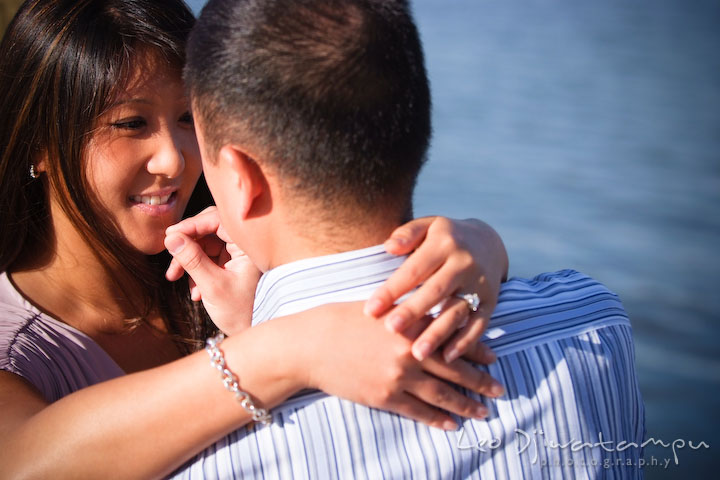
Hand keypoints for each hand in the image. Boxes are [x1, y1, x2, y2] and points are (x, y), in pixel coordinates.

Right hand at [164, 207, 260, 333]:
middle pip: (209, 230)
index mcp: (248, 246)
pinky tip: (195, 292)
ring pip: (205, 245)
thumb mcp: (212, 286)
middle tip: (170, 254)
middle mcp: (244, 246)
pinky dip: (197, 271)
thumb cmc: (240, 312)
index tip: (170, 235)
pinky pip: (208, 259)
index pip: (218, 220)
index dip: (192, 224)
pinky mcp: (231, 266)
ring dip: (188, 261)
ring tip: (175, 278)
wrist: (254, 332)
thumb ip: (191, 260)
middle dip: (187, 244)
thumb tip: (170, 238)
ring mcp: (237, 256)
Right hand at [295, 302, 504, 429]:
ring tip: (484, 411)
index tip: (494, 359)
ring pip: (442, 395)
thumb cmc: (343, 320)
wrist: (312, 345)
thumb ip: (410, 314)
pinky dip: (438, 419)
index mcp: (411, 326)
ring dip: (466, 405)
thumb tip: (435, 317)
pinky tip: (452, 424)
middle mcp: (410, 352)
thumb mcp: (381, 308)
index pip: (453, 339)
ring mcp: (398, 377)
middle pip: (455, 370)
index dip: (477, 351)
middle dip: (481, 382)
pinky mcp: (384, 397)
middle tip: (500, 389)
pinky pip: (418, 412)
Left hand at [364, 217, 508, 362]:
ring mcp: (479, 284)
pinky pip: (479, 324)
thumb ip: (407, 234)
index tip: (370, 310)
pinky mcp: (491, 302)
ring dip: (438, 334)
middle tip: (391, 329)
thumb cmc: (444, 238)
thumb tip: (389, 247)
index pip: (414, 269)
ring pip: (457, 312)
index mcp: (443, 244)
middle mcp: (464, 263)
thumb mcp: (427, 225)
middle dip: (413, 311)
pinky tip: (447, 357)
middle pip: (436, 291)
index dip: (392, 290)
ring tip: (417, 354)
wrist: (488, 242)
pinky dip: (465, 342)